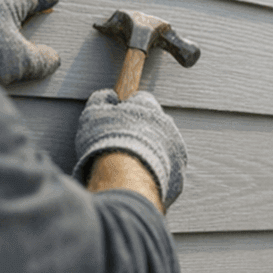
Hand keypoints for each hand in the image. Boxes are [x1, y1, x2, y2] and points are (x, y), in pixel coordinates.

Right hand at [74, 89, 186, 209]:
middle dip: (140, 132)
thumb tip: (108, 96)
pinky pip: (167, 167)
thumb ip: (100, 100)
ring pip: (162, 145)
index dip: (128, 111)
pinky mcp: (179, 169)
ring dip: (149, 152)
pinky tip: (140, 176)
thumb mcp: (93, 114)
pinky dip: (156, 171)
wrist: (124, 176)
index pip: (140, 100)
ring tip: (130, 164)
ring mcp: (176, 147)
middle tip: (122, 146)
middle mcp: (166, 122)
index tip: (118, 123)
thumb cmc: (107, 142)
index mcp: (147, 105)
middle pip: (153, 123)